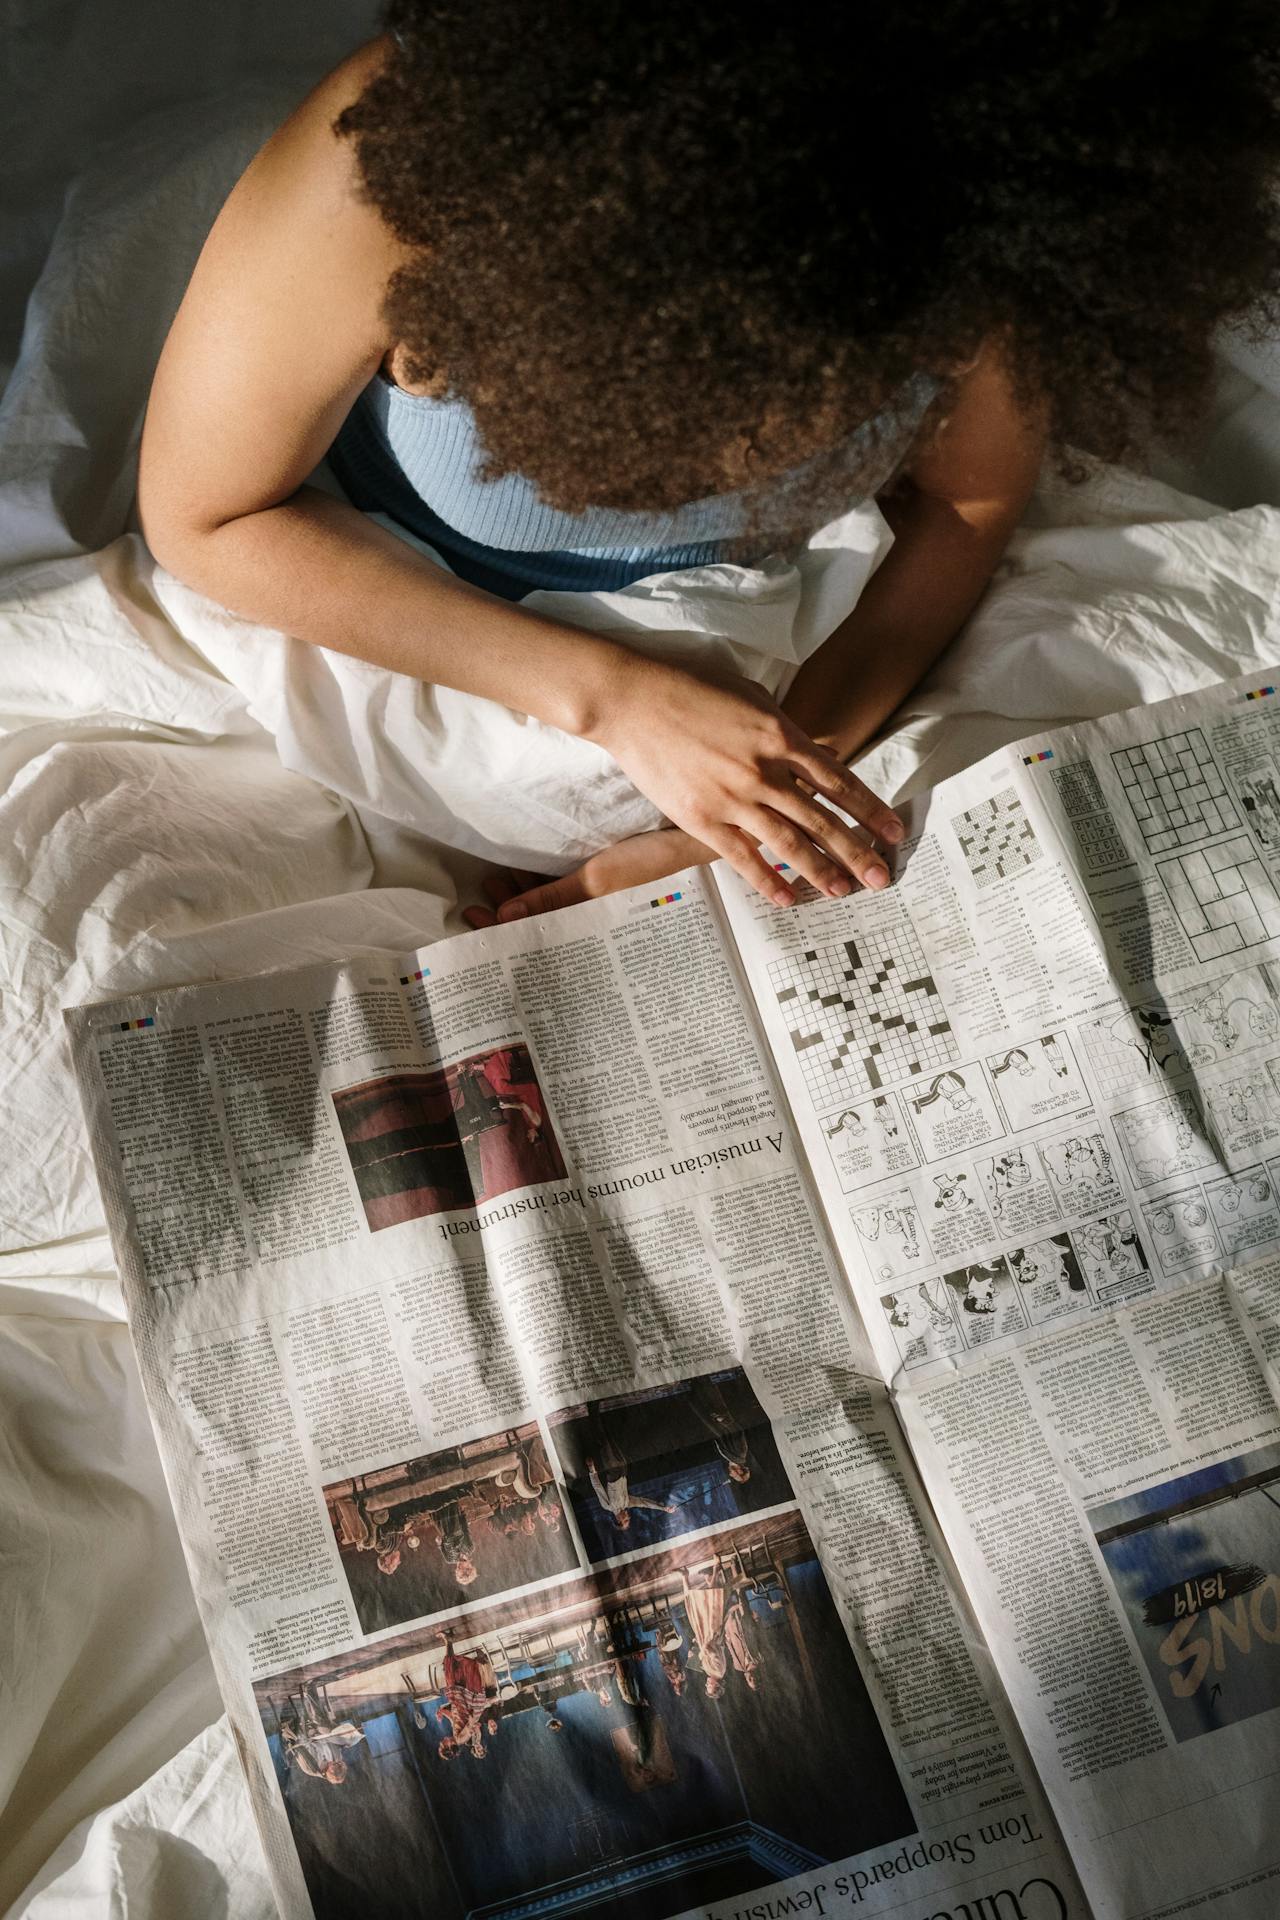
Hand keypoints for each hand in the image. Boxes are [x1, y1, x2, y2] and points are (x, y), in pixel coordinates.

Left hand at [462, 828, 711, 925]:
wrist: (710, 851)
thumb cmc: (658, 867)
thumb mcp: (598, 880)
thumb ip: (551, 900)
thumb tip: (504, 918)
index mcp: (592, 933)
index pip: (535, 940)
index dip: (499, 933)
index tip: (470, 918)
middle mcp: (596, 926)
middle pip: (540, 926)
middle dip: (507, 913)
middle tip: (480, 894)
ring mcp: (604, 909)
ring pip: (553, 910)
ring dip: (524, 897)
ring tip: (496, 880)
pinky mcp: (614, 892)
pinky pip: (570, 897)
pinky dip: (545, 889)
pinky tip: (529, 876)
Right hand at [588, 655, 901, 905]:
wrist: (634, 700)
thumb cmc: (691, 687)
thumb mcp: (751, 695)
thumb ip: (783, 728)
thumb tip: (813, 753)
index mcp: (780, 737)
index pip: (838, 782)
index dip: (869, 810)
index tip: (892, 831)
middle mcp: (764, 771)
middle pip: (823, 819)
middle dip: (857, 851)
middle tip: (881, 878)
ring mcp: (733, 798)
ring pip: (789, 842)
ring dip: (821, 871)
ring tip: (844, 892)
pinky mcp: (701, 818)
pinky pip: (742, 857)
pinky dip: (767, 879)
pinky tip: (788, 898)